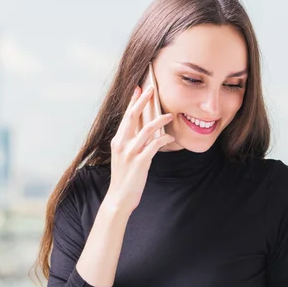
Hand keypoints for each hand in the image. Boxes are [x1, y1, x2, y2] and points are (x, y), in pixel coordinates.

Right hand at [105, 85, 174, 213]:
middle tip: (151, 89)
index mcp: (117, 141)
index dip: (132, 101)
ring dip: (159, 120)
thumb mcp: (124, 157)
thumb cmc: (124, 177)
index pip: (125, 117)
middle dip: (142, 102)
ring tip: (170, 115)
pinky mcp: (140, 162)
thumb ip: (131, 143)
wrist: (119, 198)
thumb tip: (144, 131)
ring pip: (146, 129)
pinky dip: (163, 139)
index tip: (139, 88)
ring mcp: (130, 153)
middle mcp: (121, 144)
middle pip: (132, 117)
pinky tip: (170, 138)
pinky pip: (154, 145)